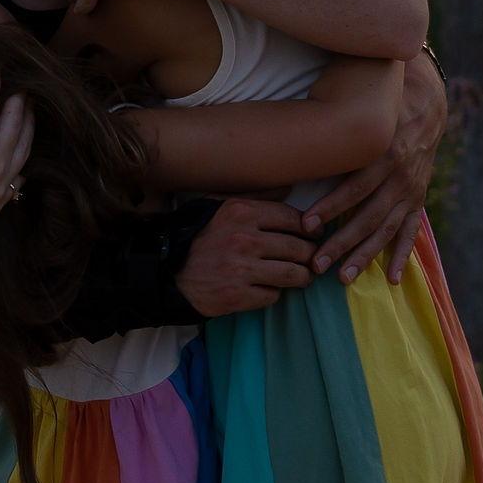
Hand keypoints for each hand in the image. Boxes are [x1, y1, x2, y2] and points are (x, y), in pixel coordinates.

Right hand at [175, 195, 317, 318]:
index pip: (292, 218)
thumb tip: (289, 187)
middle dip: (309, 255)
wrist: (168, 271)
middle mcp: (244, 239)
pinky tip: (267, 288)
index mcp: (242, 213)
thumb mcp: (220, 206)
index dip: (310, 229)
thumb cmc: (198, 237)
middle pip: (299, 248)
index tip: (314, 235)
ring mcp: (241, 269)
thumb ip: (257, 196)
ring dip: (301, 277)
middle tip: (310, 259)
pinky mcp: (237, 296)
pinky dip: (274, 293)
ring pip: (293, 274)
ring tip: (299, 277)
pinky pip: (273, 296)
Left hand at [302, 50, 451, 282]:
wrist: (425, 106)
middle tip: (316, 264)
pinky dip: (403, 255)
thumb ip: (333, 124)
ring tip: (344, 278)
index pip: (354, 185)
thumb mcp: (360, 111)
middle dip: (341, 242)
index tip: (306, 224)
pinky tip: (393, 279)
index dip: (330, 206)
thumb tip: (291, 128)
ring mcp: (411, 190)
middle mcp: (400, 175)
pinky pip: (410, 231)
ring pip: (386, 229)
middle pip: (368, 216)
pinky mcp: (418, 199)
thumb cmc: (379, 108)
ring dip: (365, 256)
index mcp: (383, 152)